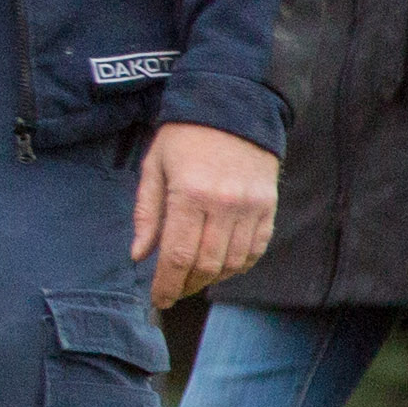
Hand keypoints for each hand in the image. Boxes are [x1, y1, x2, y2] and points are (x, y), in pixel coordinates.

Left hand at [131, 122, 279, 306]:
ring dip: (212, 278)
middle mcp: (225, 204)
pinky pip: (256, 249)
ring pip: (233, 262)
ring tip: (192, 280)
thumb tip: (138, 255)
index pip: (177, 254)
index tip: (158, 299)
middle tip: (172, 292)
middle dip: (186, 285)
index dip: (166, 284)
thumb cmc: (183, 136)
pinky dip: (239, 265)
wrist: (233, 107)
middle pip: (206, 264)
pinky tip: (221, 267)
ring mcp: (252, 207)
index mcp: (190, 193)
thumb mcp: (154, 167)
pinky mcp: (269, 206)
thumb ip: (146, 213)